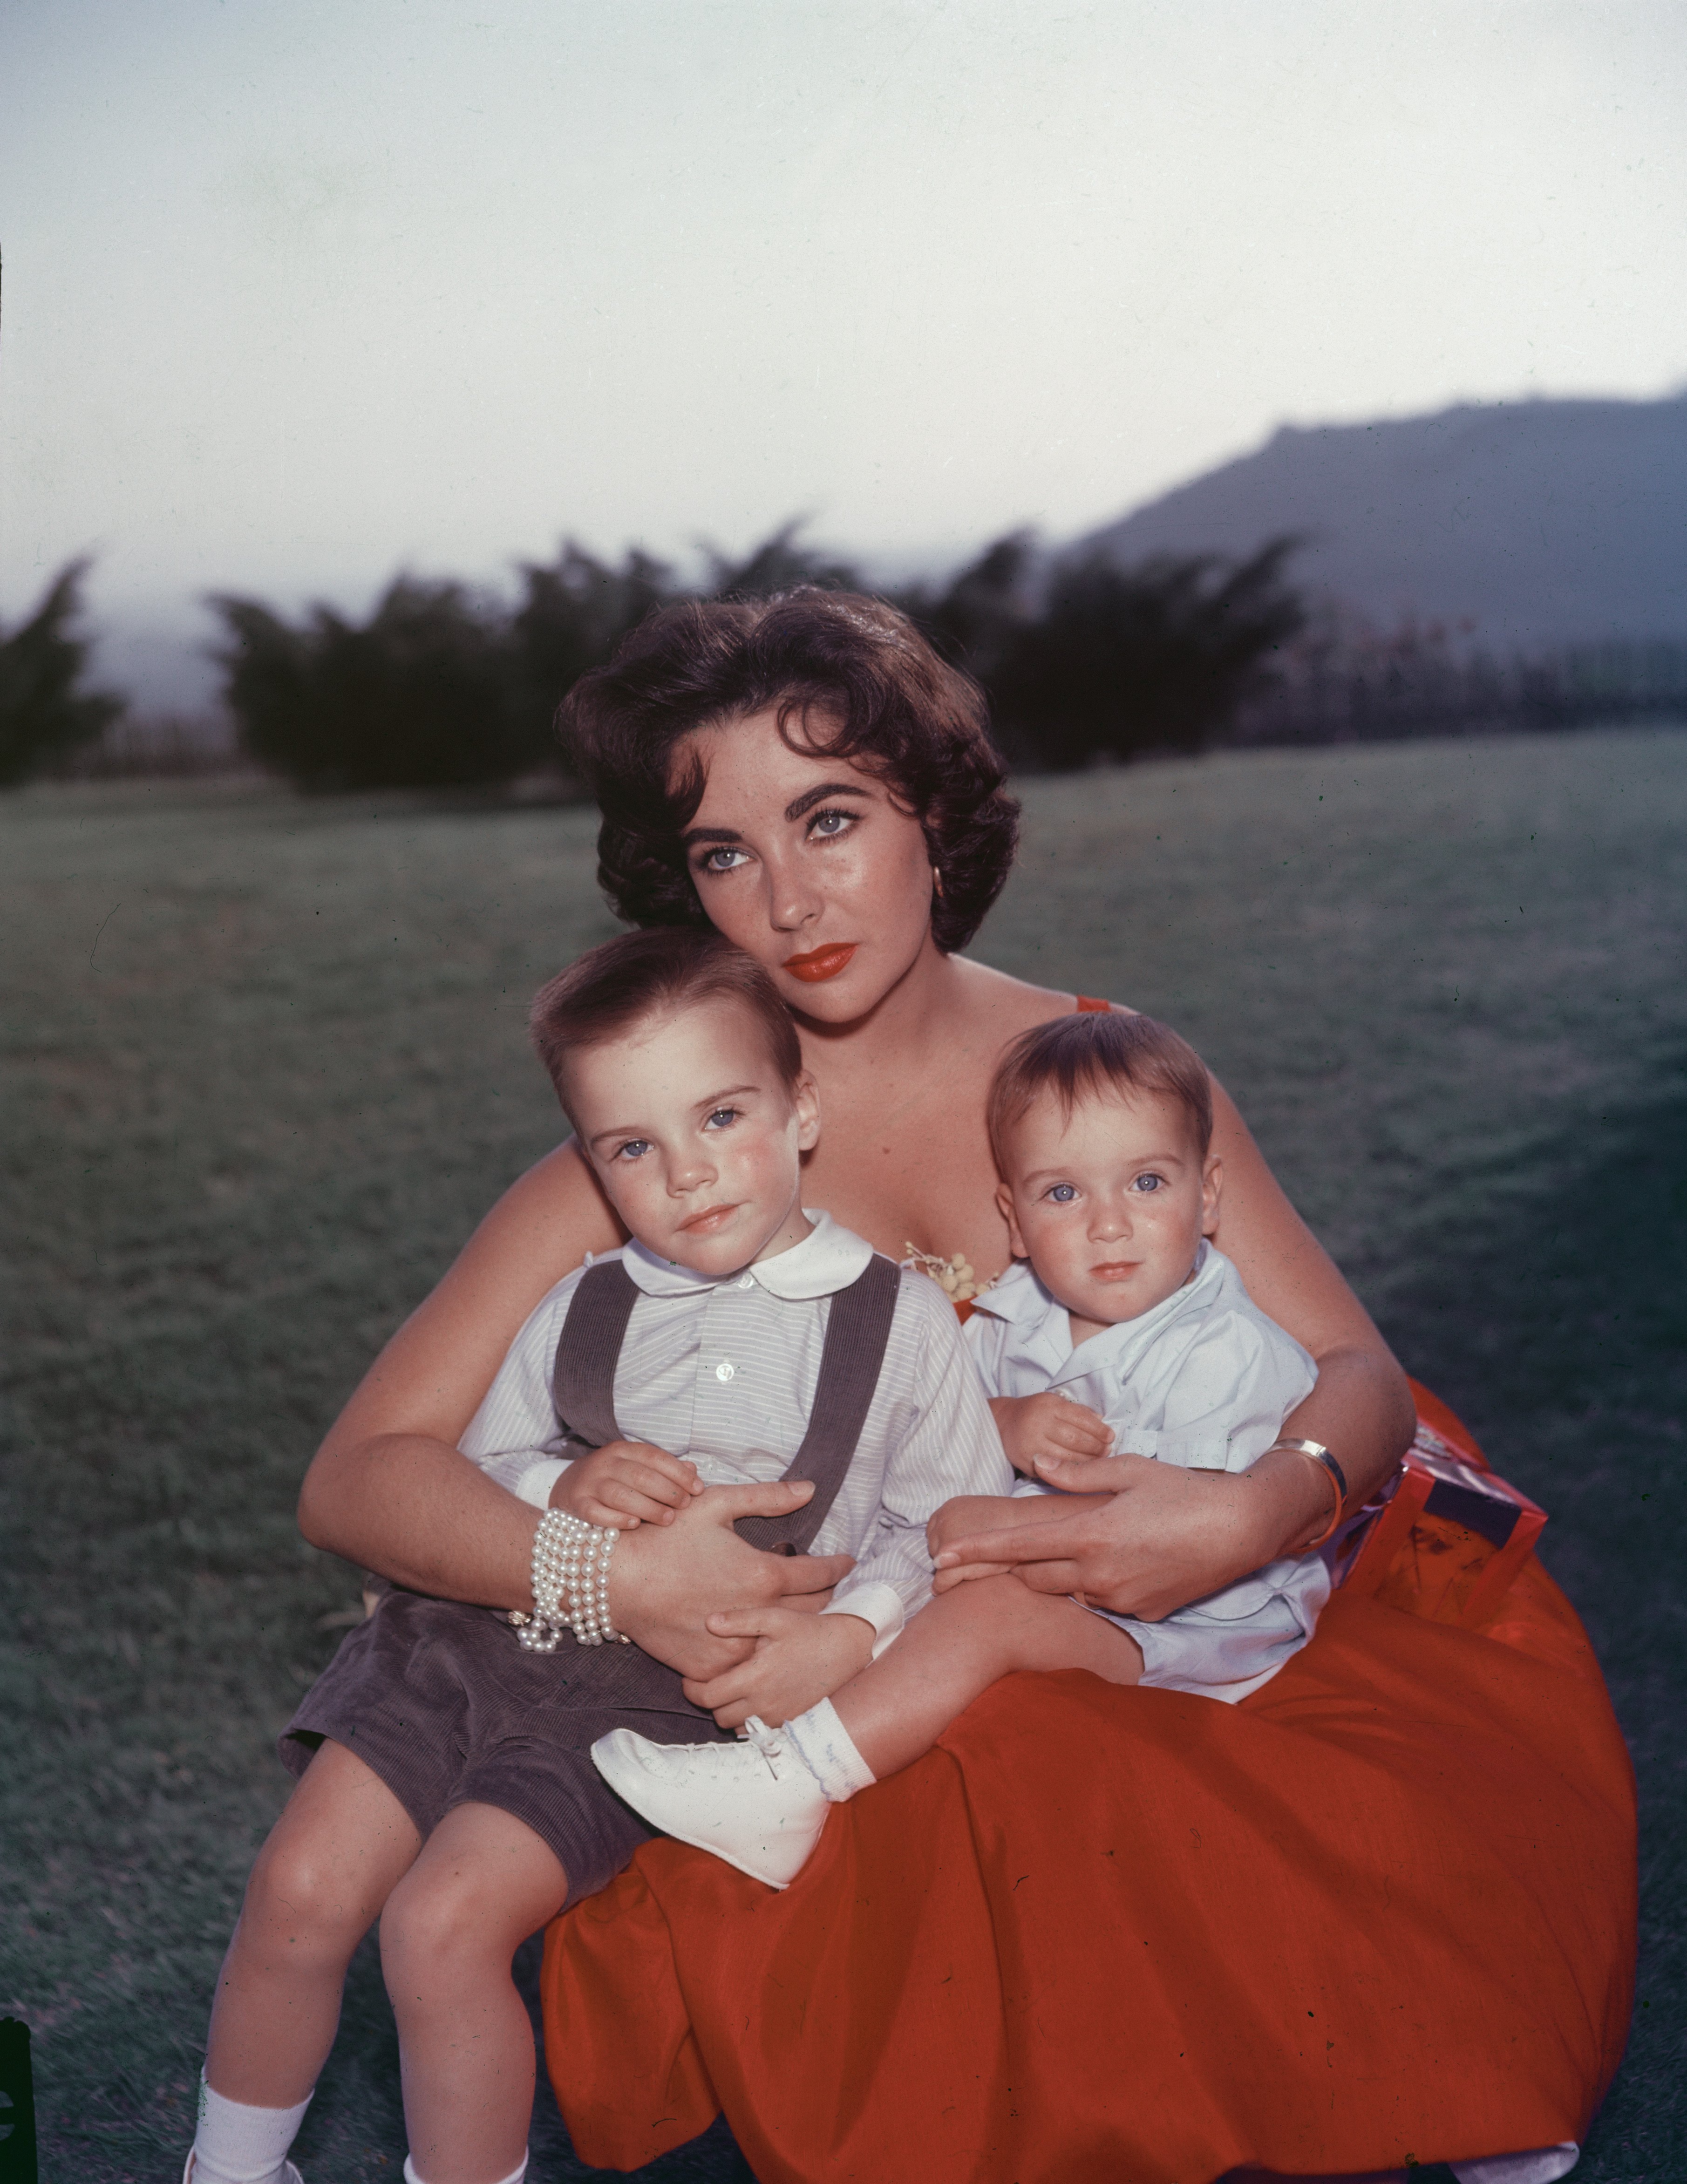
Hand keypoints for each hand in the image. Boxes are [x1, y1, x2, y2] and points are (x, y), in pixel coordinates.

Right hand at [549, 1439, 701, 1527]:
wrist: (567, 1484)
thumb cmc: (613, 1478)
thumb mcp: (636, 1466)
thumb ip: (663, 1468)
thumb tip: (693, 1471)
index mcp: (623, 1450)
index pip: (655, 1457)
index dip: (679, 1473)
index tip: (698, 1489)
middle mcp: (605, 1463)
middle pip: (640, 1476)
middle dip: (667, 1491)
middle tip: (684, 1505)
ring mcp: (589, 1483)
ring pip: (620, 1494)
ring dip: (648, 1507)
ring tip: (667, 1518)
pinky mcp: (577, 1504)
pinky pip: (596, 1512)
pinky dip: (616, 1518)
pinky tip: (634, 1524)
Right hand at [608, 1480, 856, 1681]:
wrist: (616, 1579)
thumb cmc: (665, 1535)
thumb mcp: (716, 1503)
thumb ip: (768, 1497)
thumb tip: (811, 1488)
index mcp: (764, 1573)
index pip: (822, 1574)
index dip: (839, 1566)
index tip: (848, 1562)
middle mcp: (757, 1614)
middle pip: (812, 1610)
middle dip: (824, 1595)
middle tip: (826, 1586)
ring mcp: (735, 1647)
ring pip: (782, 1641)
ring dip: (794, 1626)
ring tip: (799, 1613)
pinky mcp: (713, 1667)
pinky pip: (748, 1663)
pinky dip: (758, 1650)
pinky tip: (762, 1638)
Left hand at [681, 1607, 874, 1729]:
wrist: (846, 1650)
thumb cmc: (809, 1630)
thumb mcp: (775, 1617)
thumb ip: (740, 1620)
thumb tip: (708, 1621)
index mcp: (755, 1678)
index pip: (708, 1696)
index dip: (692, 1689)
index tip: (690, 1678)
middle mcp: (764, 1703)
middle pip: (719, 1716)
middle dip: (709, 1701)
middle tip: (710, 1683)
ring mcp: (778, 1717)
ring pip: (737, 1728)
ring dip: (729, 1712)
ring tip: (732, 1690)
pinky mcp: (789, 1722)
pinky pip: (758, 1731)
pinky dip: (749, 1720)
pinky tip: (753, 1699)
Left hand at [932, 1453, 1276, 1621]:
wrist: (1241, 1529)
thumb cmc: (1184, 1491)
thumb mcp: (1130, 1470)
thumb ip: (1079, 1473)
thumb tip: (1040, 1466)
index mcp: (1089, 1535)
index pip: (1017, 1547)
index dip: (976, 1552)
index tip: (942, 1556)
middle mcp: (1098, 1575)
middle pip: (1034, 1578)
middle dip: (1016, 1568)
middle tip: (1005, 1555)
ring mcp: (1120, 1600)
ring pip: (1068, 1593)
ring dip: (1061, 1577)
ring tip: (1086, 1550)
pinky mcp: (1142, 1614)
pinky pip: (1104, 1603)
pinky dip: (1099, 1587)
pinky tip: (1127, 1564)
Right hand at [990, 1392, 1112, 1477]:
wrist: (1002, 1422)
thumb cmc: (1034, 1412)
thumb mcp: (1054, 1403)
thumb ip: (1078, 1412)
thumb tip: (1102, 1422)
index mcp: (1049, 1405)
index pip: (1080, 1418)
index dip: (1099, 1429)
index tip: (1111, 1436)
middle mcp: (1038, 1423)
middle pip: (1075, 1439)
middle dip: (1096, 1447)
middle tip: (1107, 1451)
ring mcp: (1031, 1444)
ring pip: (1066, 1457)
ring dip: (1087, 1461)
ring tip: (1098, 1461)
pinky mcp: (1026, 1461)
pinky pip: (1054, 1470)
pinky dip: (1070, 1471)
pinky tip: (1081, 1470)